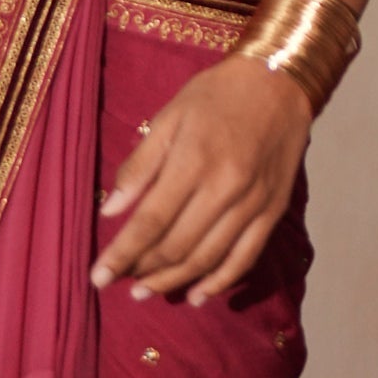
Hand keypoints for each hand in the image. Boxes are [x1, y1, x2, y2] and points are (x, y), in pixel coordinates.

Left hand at [92, 56, 308, 305]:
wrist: (280, 81)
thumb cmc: (216, 95)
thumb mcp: (169, 117)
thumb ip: (139, 165)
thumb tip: (110, 212)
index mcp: (194, 160)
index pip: (151, 221)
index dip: (122, 253)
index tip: (97, 277)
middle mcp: (226, 188)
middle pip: (177, 246)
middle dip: (142, 270)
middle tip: (119, 282)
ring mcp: (253, 203)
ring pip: (208, 258)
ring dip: (173, 281)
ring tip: (146, 292)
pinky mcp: (273, 211)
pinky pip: (245, 258)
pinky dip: (219, 282)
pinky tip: (197, 295)